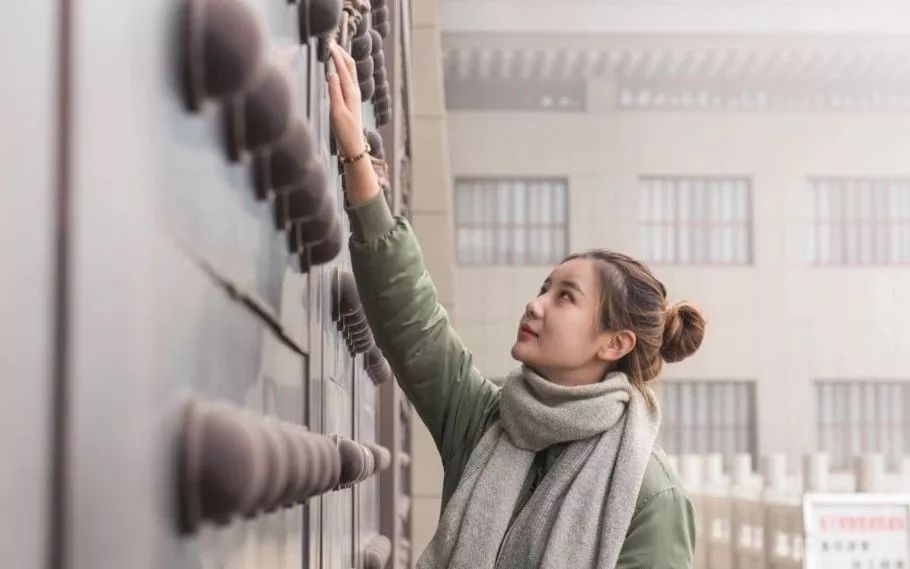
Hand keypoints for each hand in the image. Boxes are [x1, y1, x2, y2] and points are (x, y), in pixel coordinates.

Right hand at [327, 42, 364, 157]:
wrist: (353, 144)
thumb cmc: (344, 131)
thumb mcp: (337, 112)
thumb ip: (334, 92)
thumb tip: (331, 73)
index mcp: (351, 92)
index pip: (343, 67)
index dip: (336, 54)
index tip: (328, 43)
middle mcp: (354, 90)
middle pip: (350, 65)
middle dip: (341, 51)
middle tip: (330, 41)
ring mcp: (354, 93)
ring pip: (350, 70)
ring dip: (342, 58)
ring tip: (333, 49)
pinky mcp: (351, 98)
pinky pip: (347, 76)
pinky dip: (342, 67)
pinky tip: (335, 66)